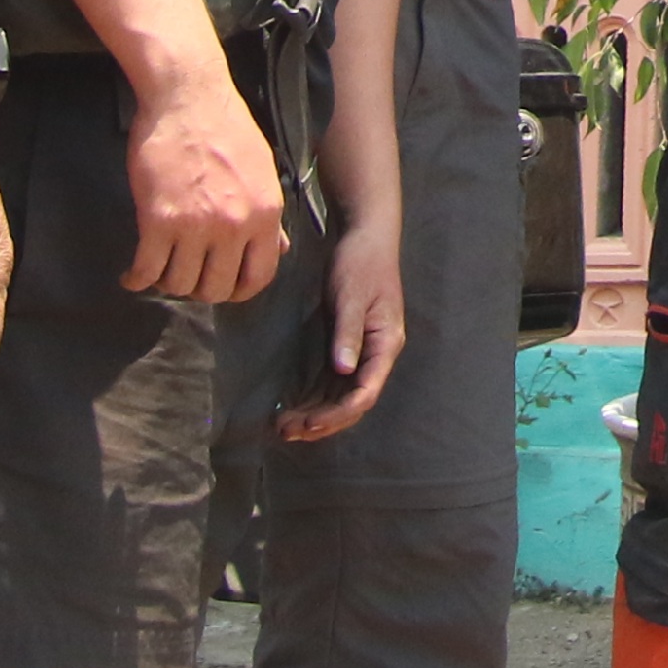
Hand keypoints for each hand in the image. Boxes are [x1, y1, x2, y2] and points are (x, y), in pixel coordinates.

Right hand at [121, 66, 286, 303]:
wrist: (188, 96)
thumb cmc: (225, 128)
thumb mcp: (261, 171)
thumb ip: (266, 215)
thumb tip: (278, 250)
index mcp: (265, 213)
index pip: (258, 277)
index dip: (237, 291)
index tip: (221, 288)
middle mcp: (235, 225)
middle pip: (215, 289)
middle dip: (198, 289)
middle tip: (185, 275)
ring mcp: (197, 224)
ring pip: (179, 284)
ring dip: (166, 282)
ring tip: (159, 270)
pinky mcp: (158, 218)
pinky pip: (147, 269)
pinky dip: (136, 279)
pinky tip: (131, 275)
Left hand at [278, 211, 406, 440]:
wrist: (365, 237)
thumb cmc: (361, 263)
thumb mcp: (351, 296)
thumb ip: (348, 333)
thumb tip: (344, 370)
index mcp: (385, 344)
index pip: (366, 392)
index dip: (338, 413)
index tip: (308, 422)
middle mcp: (375, 355)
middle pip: (352, 402)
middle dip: (322, 421)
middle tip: (286, 430)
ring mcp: (360, 353)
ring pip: (339, 397)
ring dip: (314, 415)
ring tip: (282, 427)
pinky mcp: (345, 347)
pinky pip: (330, 384)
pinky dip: (312, 400)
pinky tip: (290, 408)